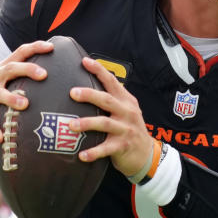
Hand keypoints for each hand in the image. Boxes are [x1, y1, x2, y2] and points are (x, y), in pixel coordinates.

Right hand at [0, 41, 52, 141]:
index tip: (51, 48)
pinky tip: (1, 138)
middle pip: (11, 69)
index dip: (35, 48)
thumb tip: (56, 73)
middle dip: (27, 70)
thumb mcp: (8, 80)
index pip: (20, 52)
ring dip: (12, 98)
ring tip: (25, 104)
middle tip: (43, 75)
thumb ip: (25, 75)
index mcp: (4, 67)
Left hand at [68, 57, 154, 178]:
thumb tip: (85, 86)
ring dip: (87, 123)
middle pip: (107, 100)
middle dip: (90, 95)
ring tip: (71, 125)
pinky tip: (81, 155)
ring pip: (105, 123)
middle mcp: (127, 112)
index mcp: (126, 101)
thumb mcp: (125, 110)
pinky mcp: (123, 146)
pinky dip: (93, 152)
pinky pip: (106, 149)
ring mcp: (125, 129)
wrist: (146, 154)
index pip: (112, 81)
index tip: (84, 61)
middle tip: (73, 93)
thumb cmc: (129, 129)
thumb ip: (111, 99)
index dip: (99, 70)